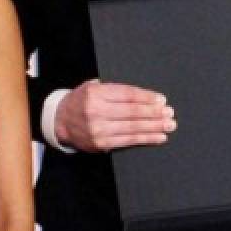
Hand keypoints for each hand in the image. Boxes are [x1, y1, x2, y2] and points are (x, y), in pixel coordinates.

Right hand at [54, 79, 174, 152]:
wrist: (60, 121)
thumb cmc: (82, 101)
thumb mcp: (94, 87)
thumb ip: (116, 90)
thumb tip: (147, 97)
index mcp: (96, 93)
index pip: (128, 95)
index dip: (147, 98)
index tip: (161, 100)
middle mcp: (96, 110)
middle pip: (132, 112)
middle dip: (154, 113)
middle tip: (170, 113)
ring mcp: (98, 129)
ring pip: (133, 127)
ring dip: (155, 127)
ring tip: (169, 125)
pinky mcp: (101, 143)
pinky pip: (129, 141)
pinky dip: (146, 139)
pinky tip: (159, 137)